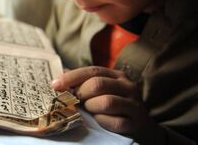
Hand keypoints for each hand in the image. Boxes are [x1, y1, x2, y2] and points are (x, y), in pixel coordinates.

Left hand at [51, 66, 165, 144]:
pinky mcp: (136, 122)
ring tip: (90, 111)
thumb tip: (60, 76)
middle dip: (81, 93)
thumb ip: (83, 82)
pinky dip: (103, 122)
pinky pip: (115, 122)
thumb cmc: (115, 107)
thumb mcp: (102, 91)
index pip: (92, 70)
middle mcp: (127, 86)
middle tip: (76, 101)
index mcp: (117, 75)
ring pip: (106, 102)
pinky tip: (100, 122)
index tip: (55, 85)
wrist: (142, 127)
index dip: (71, 77)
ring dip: (91, 108)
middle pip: (97, 84)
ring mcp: (134, 104)